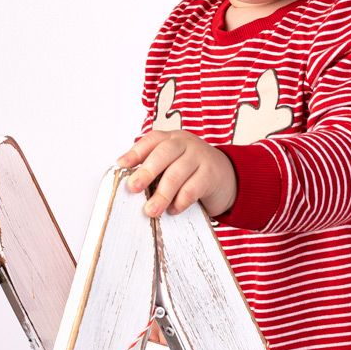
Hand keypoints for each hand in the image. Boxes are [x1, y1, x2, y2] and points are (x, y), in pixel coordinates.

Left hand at [117, 131, 237, 218]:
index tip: (121, 165)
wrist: (229, 177)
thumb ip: (156, 169)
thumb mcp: (174, 163)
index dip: (135, 152)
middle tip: (134, 187)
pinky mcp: (211, 174)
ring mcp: (200, 157)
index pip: (151, 140)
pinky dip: (180, 202)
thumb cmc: (193, 172)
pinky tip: (173, 210)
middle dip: (146, 171)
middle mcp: (185, 143)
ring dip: (162, 194)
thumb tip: (130, 185)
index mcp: (171, 139)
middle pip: (163, 154)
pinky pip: (192, 189)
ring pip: (177, 174)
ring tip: (151, 210)